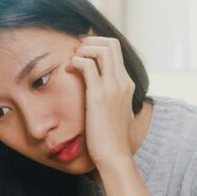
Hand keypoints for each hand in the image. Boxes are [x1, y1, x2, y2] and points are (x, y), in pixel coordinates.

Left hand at [67, 35, 135, 168]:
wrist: (114, 154)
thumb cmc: (111, 136)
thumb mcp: (117, 111)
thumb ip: (113, 97)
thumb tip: (103, 93)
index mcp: (127, 84)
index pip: (117, 50)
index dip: (98, 44)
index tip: (84, 50)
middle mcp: (122, 81)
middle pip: (111, 44)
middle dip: (91, 41)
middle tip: (77, 51)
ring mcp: (112, 87)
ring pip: (102, 50)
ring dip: (84, 49)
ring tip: (73, 60)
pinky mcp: (99, 95)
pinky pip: (88, 66)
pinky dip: (76, 62)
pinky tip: (69, 70)